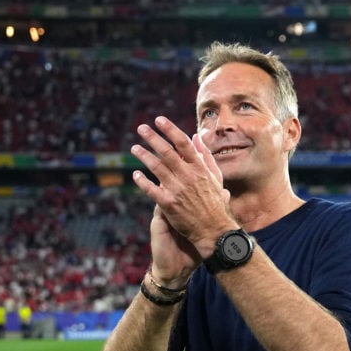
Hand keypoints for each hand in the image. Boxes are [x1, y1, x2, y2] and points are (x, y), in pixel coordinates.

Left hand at [131, 116, 234, 261]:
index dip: (170, 130)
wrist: (214, 230)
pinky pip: (151, 189)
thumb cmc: (216, 204)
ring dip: (144, 156)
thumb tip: (197, 137)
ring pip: (156, 167)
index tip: (159, 120)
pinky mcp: (168, 204)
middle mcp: (188, 176)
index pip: (183, 143)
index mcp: (200, 169)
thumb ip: (206, 156)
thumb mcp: (216, 178)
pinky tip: (136, 174)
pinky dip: (142, 181)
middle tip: (141, 128)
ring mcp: (177, 190)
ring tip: (134, 148)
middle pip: (167, 152)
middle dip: (153, 138)